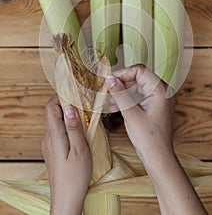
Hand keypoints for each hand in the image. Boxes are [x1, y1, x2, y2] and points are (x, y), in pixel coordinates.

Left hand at [42, 96, 91, 214]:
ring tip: (85, 118)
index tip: (74, 93)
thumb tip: (70, 108)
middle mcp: (48, 137)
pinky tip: (79, 133)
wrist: (66, 198)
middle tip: (84, 105)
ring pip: (56, 123)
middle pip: (53, 113)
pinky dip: (67, 127)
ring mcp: (49, 144)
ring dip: (68, 117)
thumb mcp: (80, 149)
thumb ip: (74, 127)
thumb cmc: (75, 175)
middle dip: (68, 105)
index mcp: (54, 134)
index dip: (60, 96)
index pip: (50, 106)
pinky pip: (57, 132)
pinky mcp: (52, 151)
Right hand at [106, 65, 207, 214]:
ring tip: (109, 101)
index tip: (108, 80)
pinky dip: (127, 99)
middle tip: (106, 90)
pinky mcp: (154, 105)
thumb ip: (120, 94)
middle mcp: (162, 91)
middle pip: (137, 78)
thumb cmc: (149, 138)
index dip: (122, 73)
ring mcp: (159, 98)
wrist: (158, 157)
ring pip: (136, 87)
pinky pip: (139, 96)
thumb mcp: (130, 113)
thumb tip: (110, 78)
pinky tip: (114, 107)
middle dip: (121, 84)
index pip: (139, 70)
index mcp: (160, 89)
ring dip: (122, 92)